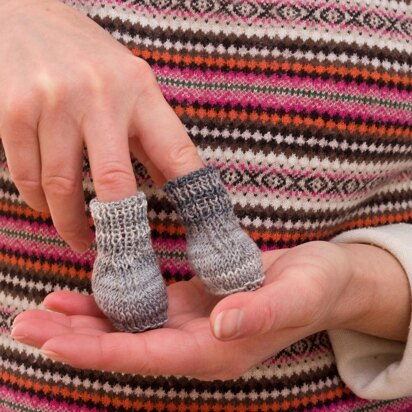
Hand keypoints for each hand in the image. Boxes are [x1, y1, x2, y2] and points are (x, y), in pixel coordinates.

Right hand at [0, 0, 202, 251]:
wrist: (23, 13)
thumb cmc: (86, 57)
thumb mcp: (131, 84)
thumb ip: (151, 134)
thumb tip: (173, 183)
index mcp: (141, 91)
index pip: (178, 152)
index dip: (192, 196)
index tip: (200, 233)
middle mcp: (102, 95)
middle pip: (114, 183)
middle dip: (116, 228)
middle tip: (118, 253)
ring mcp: (54, 102)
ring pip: (61, 186)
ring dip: (70, 223)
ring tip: (79, 237)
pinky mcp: (14, 110)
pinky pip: (27, 175)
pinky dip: (37, 201)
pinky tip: (46, 205)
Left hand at [11, 241, 408, 379]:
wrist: (324, 280)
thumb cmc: (316, 287)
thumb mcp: (299, 294)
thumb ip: (262, 312)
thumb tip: (220, 326)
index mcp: (220, 350)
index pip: (150, 357)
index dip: (101, 351)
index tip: (56, 343)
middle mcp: (198, 345)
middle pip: (126, 349)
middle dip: (75, 340)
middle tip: (26, 327)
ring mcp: (191, 326)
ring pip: (128, 331)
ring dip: (84, 323)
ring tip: (40, 313)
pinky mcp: (189, 305)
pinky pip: (141, 310)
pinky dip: (109, 304)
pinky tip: (83, 297)